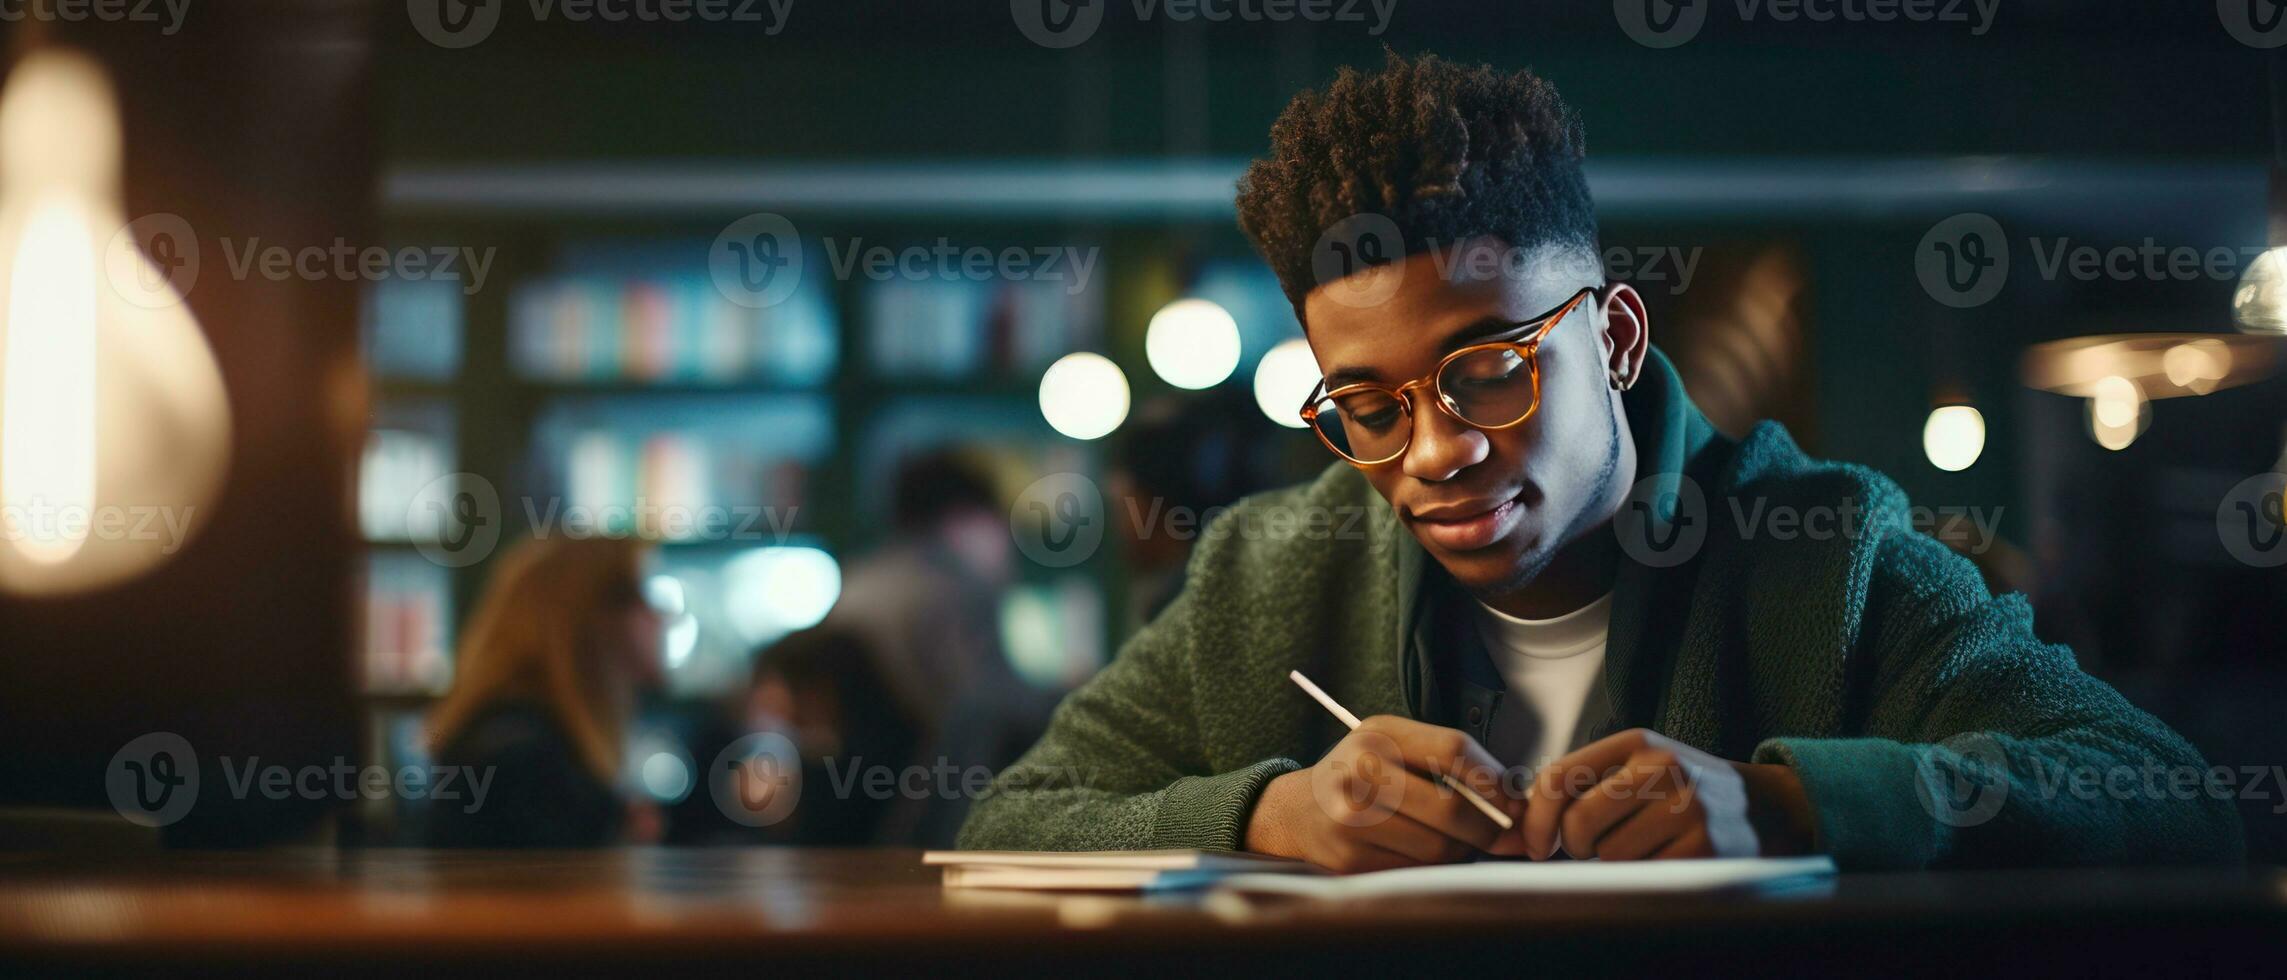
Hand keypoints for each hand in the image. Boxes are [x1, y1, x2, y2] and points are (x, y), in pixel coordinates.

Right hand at [1246, 715, 1528, 872]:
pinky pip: (1416, 870)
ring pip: (1439, 848)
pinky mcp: (1350, 858)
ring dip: (1461, 851)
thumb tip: (1518, 804)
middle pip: (1453, 809)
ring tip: (1457, 842)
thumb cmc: (1360, 774)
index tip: (1514, 801)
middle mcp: (1362, 773)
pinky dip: (1432, 867)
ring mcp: (1353, 819)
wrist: (1298, 810)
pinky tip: (1424, 852)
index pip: (1455, 750)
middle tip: (1500, 835)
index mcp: (1379, 735)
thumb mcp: (1395, 747)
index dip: (1495, 780)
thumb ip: (1450, 763)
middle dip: (1489, 829)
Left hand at [1520, 728, 1815, 860]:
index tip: (1536, 844)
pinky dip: (1644, 875)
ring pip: (1610, 856)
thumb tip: (1527, 821)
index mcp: (1639, 742)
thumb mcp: (1640, 767)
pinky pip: (1644, 875)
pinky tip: (1664, 859)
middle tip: (1590, 849)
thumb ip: (1587, 782)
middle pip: (1580, 822)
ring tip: (1641, 847)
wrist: (1763, 808)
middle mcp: (1664, 768)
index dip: (1537, 818)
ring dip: (1613, 863)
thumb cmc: (1684, 791)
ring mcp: (1689, 808)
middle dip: (1575, 846)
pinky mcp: (1706, 848)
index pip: (1560, 776)